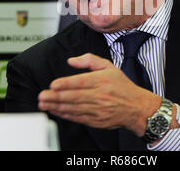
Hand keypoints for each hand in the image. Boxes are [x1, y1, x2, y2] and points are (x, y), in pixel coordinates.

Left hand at [38, 53, 160, 135]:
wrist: (136, 108)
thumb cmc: (122, 86)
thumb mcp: (109, 66)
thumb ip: (89, 60)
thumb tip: (71, 61)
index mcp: (102, 80)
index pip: (81, 82)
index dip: (66, 84)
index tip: (53, 84)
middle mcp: (99, 95)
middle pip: (74, 96)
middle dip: (56, 97)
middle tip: (42, 96)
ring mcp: (98, 109)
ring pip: (74, 108)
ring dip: (57, 106)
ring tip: (44, 104)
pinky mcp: (96, 120)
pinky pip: (78, 117)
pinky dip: (65, 115)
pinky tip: (56, 111)